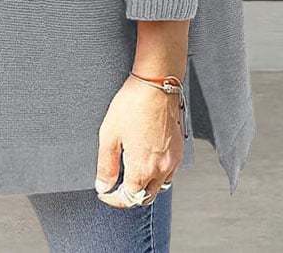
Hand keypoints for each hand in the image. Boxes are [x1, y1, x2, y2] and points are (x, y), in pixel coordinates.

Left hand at [94, 74, 183, 207]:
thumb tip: (103, 185)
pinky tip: (146, 162)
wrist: (156, 84)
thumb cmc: (132, 104)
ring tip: (130, 175)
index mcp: (143, 168)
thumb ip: (106, 164)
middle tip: (116, 187)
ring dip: (145, 187)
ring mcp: (173, 160)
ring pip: (160, 187)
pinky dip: (157, 175)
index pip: (129, 198)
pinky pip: (169, 173)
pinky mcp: (179, 150)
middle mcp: (161, 168)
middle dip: (130, 196)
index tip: (105, 192)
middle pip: (146, 197)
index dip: (114, 198)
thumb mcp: (110, 134)